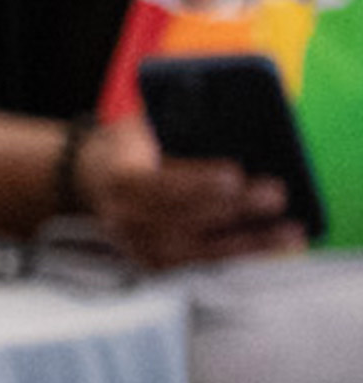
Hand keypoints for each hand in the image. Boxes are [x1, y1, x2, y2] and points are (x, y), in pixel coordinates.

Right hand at [76, 116, 304, 269]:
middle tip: (275, 196)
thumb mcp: (144, 125)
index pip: (160, 184)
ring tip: (290, 232)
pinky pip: (204, 261)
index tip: (233, 174)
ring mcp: (140, 247)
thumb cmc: (130, 146)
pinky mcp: (156, 264)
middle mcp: (125, 220)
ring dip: (249, 241)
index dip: (196, 181)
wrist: (91, 179)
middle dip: (235, 207)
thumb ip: (179, 123)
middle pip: (188, 217)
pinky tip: (270, 245)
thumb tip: (235, 119)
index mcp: (120, 179)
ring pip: (202, 248)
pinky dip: (239, 253)